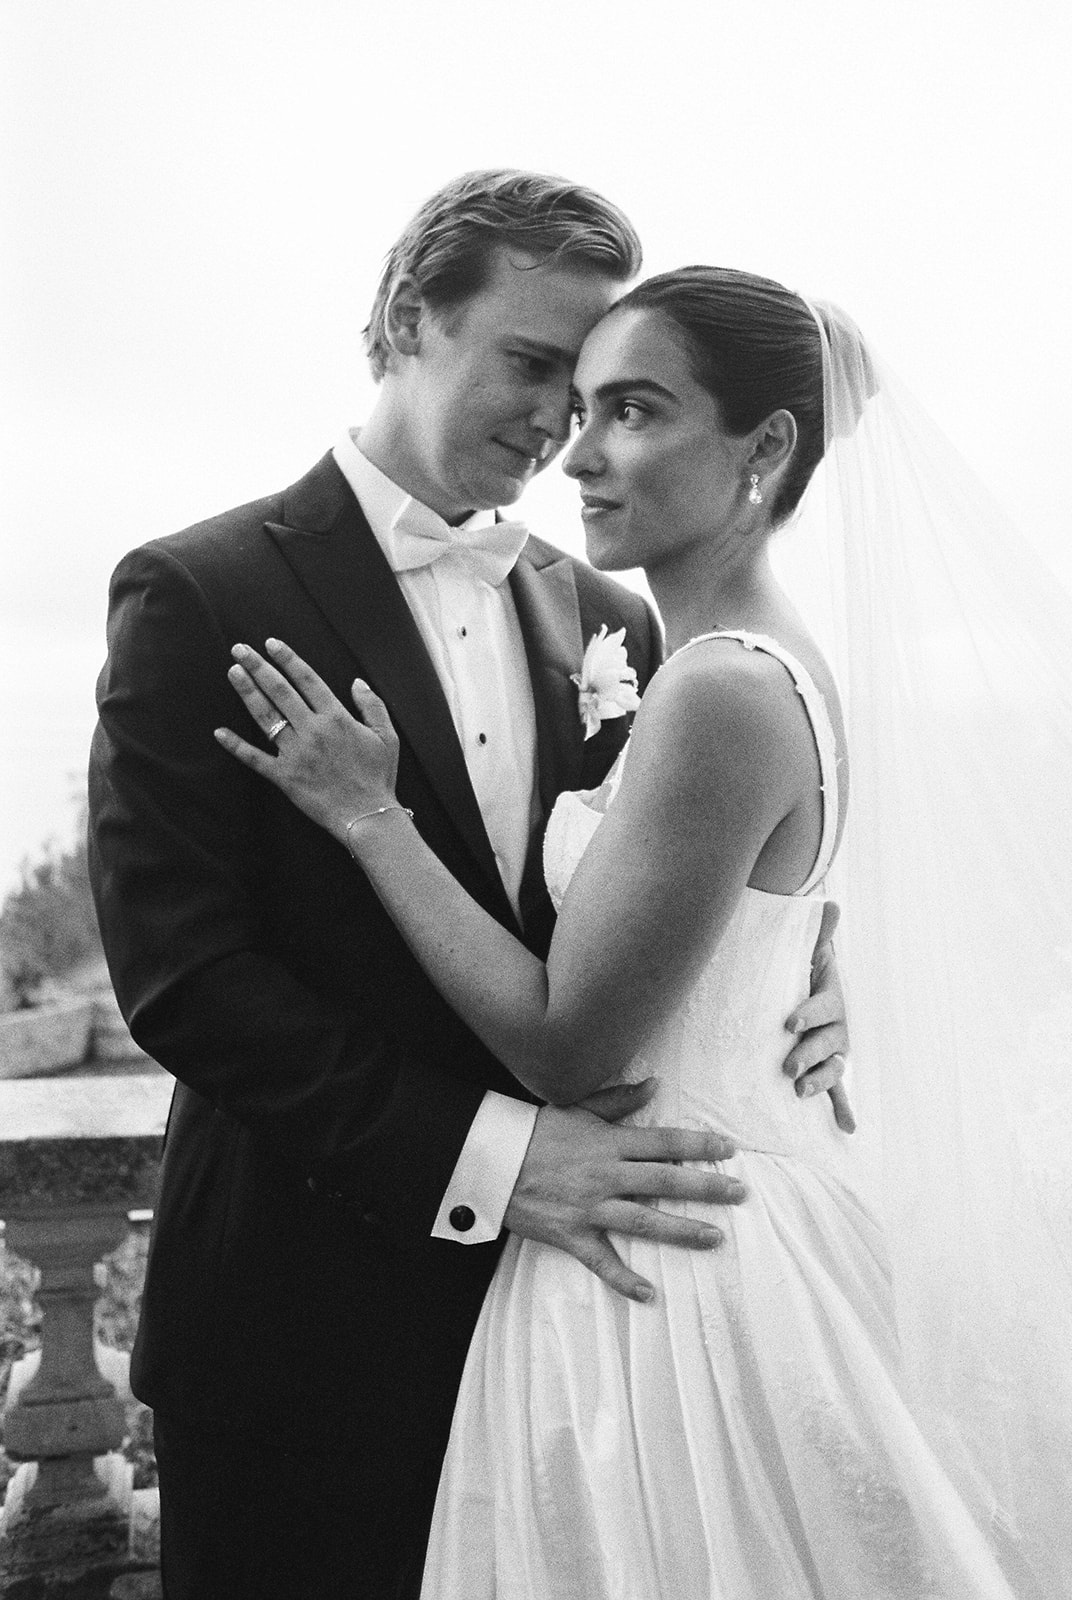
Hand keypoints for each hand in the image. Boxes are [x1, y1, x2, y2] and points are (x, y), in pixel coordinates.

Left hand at [214, 639, 399, 843]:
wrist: (368, 816)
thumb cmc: (378, 776)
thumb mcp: (386, 737)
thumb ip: (372, 705)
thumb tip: (356, 682)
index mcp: (337, 718)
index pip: (307, 679)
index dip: (288, 659)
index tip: (271, 643)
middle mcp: (313, 731)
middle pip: (280, 691)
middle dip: (258, 667)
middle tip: (239, 649)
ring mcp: (296, 753)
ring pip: (266, 716)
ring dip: (247, 692)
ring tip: (233, 672)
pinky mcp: (285, 776)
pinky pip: (255, 759)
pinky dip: (236, 746)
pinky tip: (220, 732)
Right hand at [504, 1078, 745, 1302]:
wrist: (491, 1160)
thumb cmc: (537, 1131)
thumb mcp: (578, 1109)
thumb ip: (618, 1101)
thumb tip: (655, 1085)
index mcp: (609, 1143)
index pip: (664, 1143)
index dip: (699, 1146)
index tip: (730, 1151)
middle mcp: (605, 1175)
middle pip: (664, 1181)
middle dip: (706, 1188)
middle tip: (739, 1194)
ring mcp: (590, 1208)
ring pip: (644, 1221)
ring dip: (682, 1231)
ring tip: (715, 1238)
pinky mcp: (572, 1235)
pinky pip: (601, 1262)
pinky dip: (624, 1280)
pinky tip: (650, 1294)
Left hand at [783, 900, 854, 1132]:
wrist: (806, 985)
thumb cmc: (803, 967)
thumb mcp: (811, 948)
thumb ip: (820, 930)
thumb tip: (832, 903)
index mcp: (831, 999)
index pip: (823, 1007)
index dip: (809, 1014)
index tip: (789, 1022)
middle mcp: (837, 1027)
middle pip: (827, 1044)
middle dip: (809, 1054)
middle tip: (787, 1064)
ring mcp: (833, 1049)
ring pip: (831, 1068)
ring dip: (819, 1081)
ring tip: (800, 1091)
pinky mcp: (826, 1066)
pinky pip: (837, 1089)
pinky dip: (843, 1108)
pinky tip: (848, 1128)